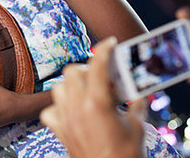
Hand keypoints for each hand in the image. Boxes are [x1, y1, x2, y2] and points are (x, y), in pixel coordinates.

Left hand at [40, 37, 144, 157]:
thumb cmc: (125, 155)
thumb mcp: (137, 125)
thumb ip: (136, 104)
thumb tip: (139, 92)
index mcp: (97, 102)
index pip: (98, 65)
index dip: (104, 50)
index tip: (109, 43)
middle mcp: (76, 107)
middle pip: (72, 71)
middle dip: (87, 70)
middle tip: (102, 80)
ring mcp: (65, 118)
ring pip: (58, 88)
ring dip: (72, 86)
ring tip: (88, 94)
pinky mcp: (59, 130)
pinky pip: (50, 110)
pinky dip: (59, 108)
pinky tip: (72, 112)